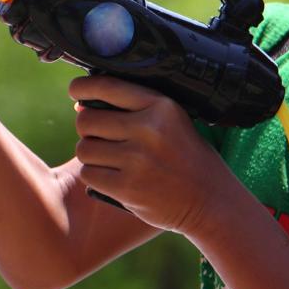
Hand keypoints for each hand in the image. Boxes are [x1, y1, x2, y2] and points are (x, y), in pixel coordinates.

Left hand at [69, 76, 234, 233]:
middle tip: (104, 139)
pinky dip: (95, 177)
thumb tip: (80, 105)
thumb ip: (130, 110)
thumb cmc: (185, 158)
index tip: (76, 92)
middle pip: (86, 120)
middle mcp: (149, 129)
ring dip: (92, 155)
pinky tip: (116, 178)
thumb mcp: (170, 123)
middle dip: (89, 130)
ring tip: (114, 161)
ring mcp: (138, 159)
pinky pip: (88, 173)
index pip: (105, 86)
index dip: (81, 87)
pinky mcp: (127, 187)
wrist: (213, 203)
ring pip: (84, 148)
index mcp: (161, 106)